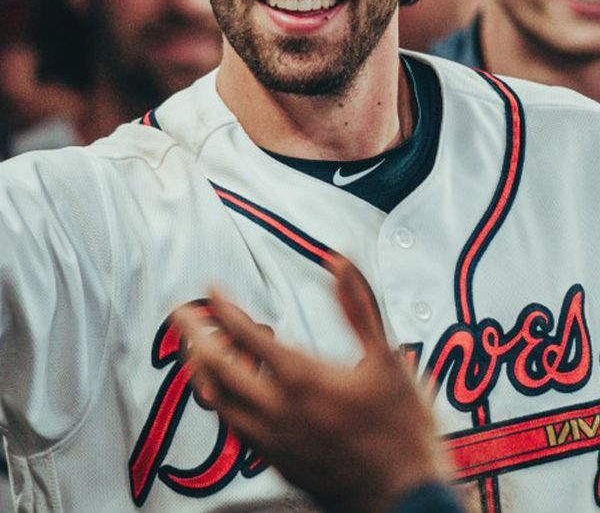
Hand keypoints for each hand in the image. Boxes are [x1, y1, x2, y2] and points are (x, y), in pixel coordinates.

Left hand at [173, 256, 450, 512]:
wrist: (407, 497)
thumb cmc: (402, 426)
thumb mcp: (387, 357)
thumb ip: (359, 305)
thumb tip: (339, 261)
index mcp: (303, 378)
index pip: (247, 336)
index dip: (224, 309)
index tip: (210, 288)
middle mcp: (280, 411)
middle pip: (220, 368)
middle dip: (195, 335)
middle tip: (178, 313)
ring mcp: (275, 442)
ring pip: (221, 403)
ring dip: (203, 371)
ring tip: (194, 349)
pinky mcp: (279, 465)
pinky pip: (236, 430)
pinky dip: (223, 404)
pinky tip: (226, 394)